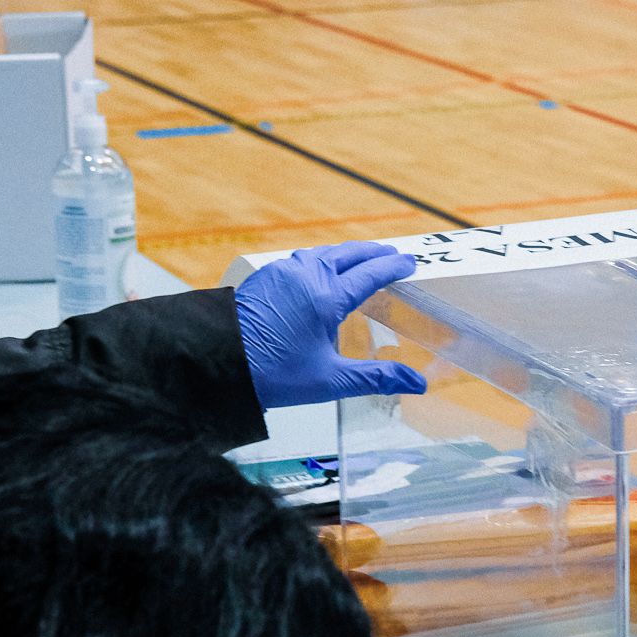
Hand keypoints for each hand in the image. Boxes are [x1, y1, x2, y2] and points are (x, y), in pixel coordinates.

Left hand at [235, 242, 427, 408]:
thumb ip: (377, 378)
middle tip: (392, 255)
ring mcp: (283, 272)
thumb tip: (418, 384)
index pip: (370, 274)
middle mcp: (306, 276)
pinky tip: (321, 270)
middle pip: (349, 254)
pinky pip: (301, 260)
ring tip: (360, 259)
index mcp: (327, 297)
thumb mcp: (331, 380)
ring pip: (324, 253)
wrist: (218, 365)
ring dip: (347, 253)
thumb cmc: (272, 374)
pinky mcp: (266, 277)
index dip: (393, 268)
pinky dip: (321, 259)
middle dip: (374, 253)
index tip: (409, 263)